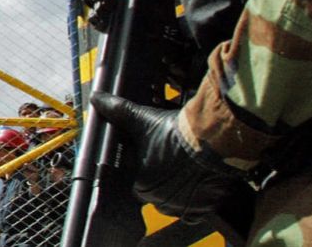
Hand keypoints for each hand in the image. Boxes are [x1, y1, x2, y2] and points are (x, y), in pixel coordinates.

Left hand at [89, 92, 243, 220]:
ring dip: (179, 189)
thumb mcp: (144, 119)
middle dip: (161, 178)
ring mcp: (184, 206)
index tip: (153, 153)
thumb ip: (119, 111)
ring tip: (185, 168)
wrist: (213, 140)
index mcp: (141, 185)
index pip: (136, 179)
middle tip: (171, 158)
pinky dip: (197, 200)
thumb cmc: (176, 133)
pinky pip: (197, 211)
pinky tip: (198, 183)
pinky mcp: (206, 207)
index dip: (144, 164)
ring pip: (177, 201)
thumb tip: (97, 99)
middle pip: (157, 191)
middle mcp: (161, 201)